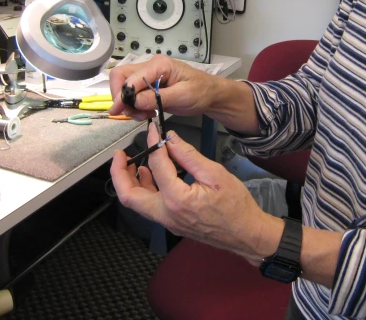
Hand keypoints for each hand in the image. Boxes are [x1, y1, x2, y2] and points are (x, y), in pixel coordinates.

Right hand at [108, 55, 218, 119]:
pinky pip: (132, 96)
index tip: (119, 109)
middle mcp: (150, 68)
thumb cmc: (201, 91)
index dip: (122, 92)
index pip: (132, 75)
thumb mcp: (183, 96)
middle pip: (122, 77)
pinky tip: (146, 113)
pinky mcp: (147, 88)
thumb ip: (158, 98)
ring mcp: (148, 77)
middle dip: (121, 97)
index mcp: (159, 64)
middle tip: (130, 113)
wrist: (209, 95)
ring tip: (143, 115)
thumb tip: (135, 101)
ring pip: (124, 87)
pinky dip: (134, 107)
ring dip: (128, 105)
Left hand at [110, 122, 283, 263]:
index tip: (154, 130)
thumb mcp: (215, 174)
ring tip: (132, 161)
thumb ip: (189, 155)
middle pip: (129, 195)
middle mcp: (166, 214)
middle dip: (119, 173)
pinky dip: (144, 189)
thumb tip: (171, 138)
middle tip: (120, 154)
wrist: (246, 234)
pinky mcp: (171, 223)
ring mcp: (167, 221)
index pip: (157, 165)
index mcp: (177, 199)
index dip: (154, 143)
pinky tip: (149, 175)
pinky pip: (149, 206)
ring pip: (136, 203)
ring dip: (130, 181)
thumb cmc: (236, 206)